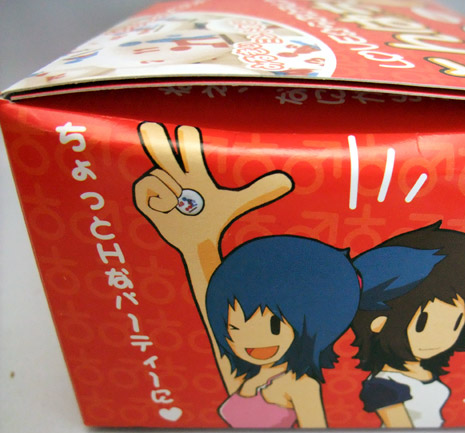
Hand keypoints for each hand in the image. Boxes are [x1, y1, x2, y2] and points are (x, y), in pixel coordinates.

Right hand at [134, 122, 292, 254]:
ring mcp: (159, 184)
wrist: (198, 241)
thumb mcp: (238, 202)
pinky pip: (149, 188)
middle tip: (149, 126)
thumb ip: (260, 191)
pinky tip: (165, 209)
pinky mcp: (144, 197)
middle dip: (154, 136)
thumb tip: (288, 182)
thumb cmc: (215, 219)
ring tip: (181, 205)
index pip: (188, 145)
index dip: (187, 138)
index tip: (186, 130)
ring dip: (172, 193)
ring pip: (159, 175)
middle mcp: (175, 173)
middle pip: (162, 148)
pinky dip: (158, 201)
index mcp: (195, 171)